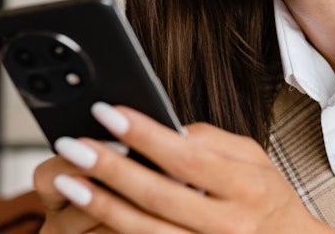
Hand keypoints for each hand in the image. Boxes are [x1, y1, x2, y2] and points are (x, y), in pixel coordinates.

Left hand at [41, 103, 334, 232]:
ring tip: (67, 178)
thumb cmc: (266, 197)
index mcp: (246, 187)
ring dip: (101, 204)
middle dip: (110, 168)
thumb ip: (212, 141)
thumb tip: (166, 129)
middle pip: (158, 195)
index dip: (144, 134)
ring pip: (145, 231)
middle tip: (73, 144)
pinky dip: (115, 230)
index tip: (108, 112)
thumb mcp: (253, 159)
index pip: (186, 157)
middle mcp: (228, 224)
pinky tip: (90, 212)